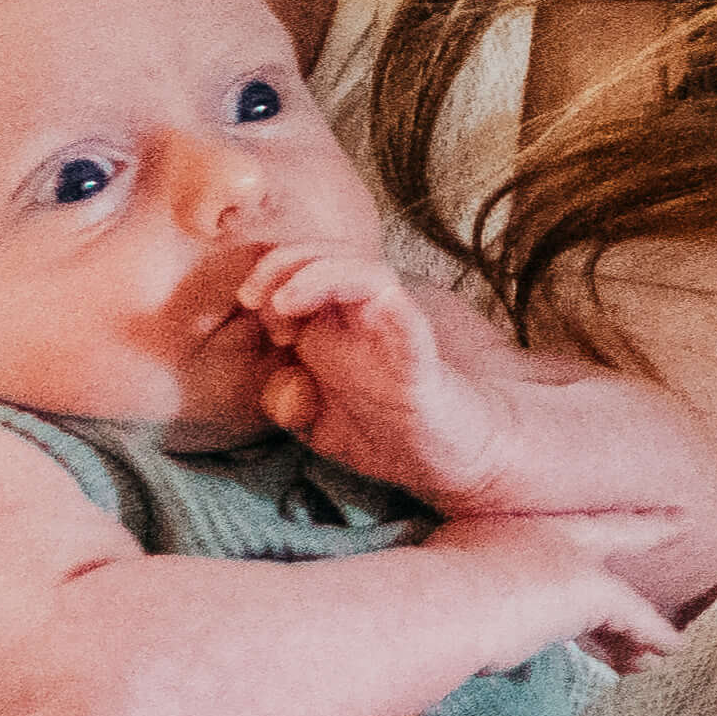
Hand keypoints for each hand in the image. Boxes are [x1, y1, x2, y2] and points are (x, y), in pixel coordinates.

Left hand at [240, 237, 476, 485]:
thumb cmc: (401, 440)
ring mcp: (397, 325)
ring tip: (280, 303)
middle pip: (328, 255)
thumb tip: (277, 381)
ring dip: (313, 271)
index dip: (267, 278)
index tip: (250, 312)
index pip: (303, 272)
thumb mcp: (323, 429)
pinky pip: (394, 303)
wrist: (466, 461)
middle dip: (280, 262)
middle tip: (253, 298)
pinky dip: (357, 292)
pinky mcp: (419, 343)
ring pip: (361, 267)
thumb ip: (291, 406)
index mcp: (340, 328)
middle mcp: (368, 317)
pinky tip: (326, 310)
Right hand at [435, 502, 685, 678]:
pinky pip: (635, 618)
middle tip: (680, 520)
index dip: (577, 531)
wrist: (434, 602)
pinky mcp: (590, 590)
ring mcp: (569, 556)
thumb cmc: (418, 600)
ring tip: (656, 651)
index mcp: (502, 524)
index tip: (601, 525)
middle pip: (608, 529)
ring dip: (638, 625)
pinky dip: (653, 636)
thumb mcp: (433, 579)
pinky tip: (672, 650)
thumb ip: (459, 588)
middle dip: (645, 527)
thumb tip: (456, 619)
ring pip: (620, 592)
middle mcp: (542, 531)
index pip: (549, 527)